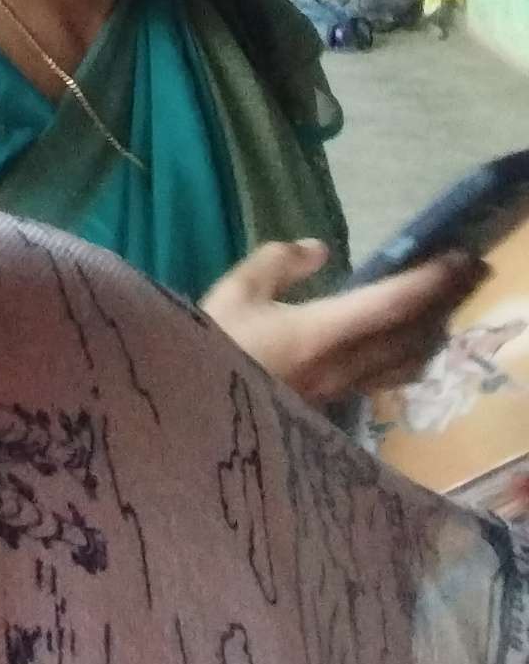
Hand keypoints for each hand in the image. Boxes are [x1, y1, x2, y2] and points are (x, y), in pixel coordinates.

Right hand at [200, 239, 483, 406]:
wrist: (196, 414)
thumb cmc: (210, 347)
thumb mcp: (233, 292)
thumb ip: (277, 262)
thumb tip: (319, 249)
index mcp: (321, 333)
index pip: (391, 305)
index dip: (429, 281)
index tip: (457, 256)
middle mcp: (343, 366)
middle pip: (413, 337)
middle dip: (445, 303)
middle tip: (467, 274)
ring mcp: (341, 391)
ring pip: (407, 364)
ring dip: (432, 332)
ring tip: (442, 305)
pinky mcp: (333, 404)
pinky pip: (390, 378)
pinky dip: (410, 354)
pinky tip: (404, 343)